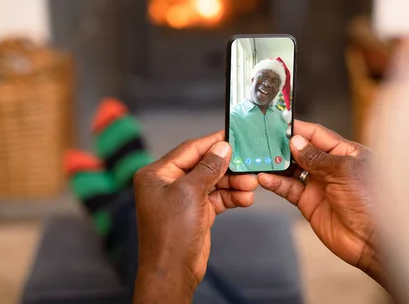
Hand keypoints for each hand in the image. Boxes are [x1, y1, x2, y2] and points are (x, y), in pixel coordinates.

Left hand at [133, 131, 257, 303]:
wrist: (173, 271)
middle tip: (249, 164)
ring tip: (251, 185)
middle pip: (203, 165)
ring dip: (233, 183)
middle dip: (227, 167)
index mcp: (157, 174)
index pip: (189, 150)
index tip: (233, 136)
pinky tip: (246, 198)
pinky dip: (231, 197)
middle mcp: (168, 184)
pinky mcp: (196, 212)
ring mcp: (182, 199)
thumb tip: (222, 147)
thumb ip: (208, 167)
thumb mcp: (190, 192)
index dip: (212, 143)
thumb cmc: (171, 233)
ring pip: (213, 182)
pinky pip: (216, 198)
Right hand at [257, 121, 385, 285]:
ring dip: (276, 165)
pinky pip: (289, 189)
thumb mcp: (344, 171)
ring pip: (291, 169)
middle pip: (302, 151)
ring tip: (260, 159)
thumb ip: (317, 157)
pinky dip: (276, 183)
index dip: (299, 129)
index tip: (279, 123)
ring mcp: (319, 185)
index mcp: (345, 153)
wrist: (373, 241)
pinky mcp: (309, 203)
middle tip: (264, 141)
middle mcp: (331, 167)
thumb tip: (296, 142)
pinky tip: (265, 178)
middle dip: (283, 146)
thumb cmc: (372, 203)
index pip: (318, 135)